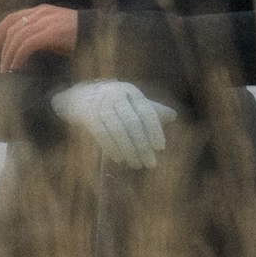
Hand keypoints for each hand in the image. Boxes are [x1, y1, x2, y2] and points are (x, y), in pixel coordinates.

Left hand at [0, 5, 78, 73]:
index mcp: (40, 11)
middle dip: (2, 46)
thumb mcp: (54, 34)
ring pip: (18, 36)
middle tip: (0, 63)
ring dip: (9, 54)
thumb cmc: (77, 35)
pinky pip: (28, 44)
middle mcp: (40, 13)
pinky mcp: (51, 32)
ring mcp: (46, 22)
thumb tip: (22, 49)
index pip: (12, 17)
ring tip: (7, 68)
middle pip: (12, 27)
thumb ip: (38, 36)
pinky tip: (17, 65)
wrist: (97, 31)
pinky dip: (19, 55)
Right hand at [51, 80, 176, 169]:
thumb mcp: (133, 102)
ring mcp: (100, 104)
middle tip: (150, 164)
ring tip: (136, 165)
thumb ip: (153, 110)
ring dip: (128, 150)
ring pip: (117, 130)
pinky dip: (111, 147)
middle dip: (142, 145)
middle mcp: (116, 95)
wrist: (82, 96)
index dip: (154, 130)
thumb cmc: (115, 102)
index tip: (160, 148)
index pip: (146, 112)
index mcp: (131, 92)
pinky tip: (119, 159)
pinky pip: (101, 134)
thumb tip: (174, 116)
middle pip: (132, 122)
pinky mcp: (88, 115)